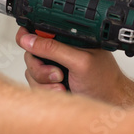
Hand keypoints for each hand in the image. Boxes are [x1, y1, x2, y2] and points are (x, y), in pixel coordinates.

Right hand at [15, 27, 133, 104]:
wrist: (108, 103)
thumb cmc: (103, 81)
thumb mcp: (79, 62)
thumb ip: (53, 49)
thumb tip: (29, 40)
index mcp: (67, 38)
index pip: (40, 29)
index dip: (28, 34)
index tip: (25, 42)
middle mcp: (58, 51)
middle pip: (30, 53)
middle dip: (40, 67)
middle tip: (58, 73)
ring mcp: (53, 67)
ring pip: (31, 71)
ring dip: (44, 82)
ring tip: (63, 84)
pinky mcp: (50, 82)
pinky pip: (35, 85)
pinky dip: (46, 90)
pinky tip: (62, 90)